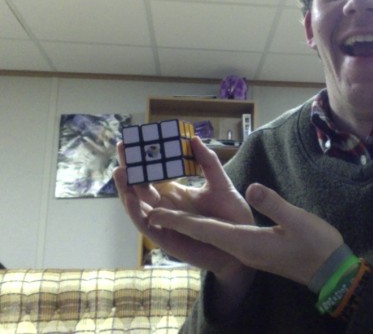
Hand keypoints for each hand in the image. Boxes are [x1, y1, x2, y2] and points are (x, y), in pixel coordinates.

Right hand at [113, 136, 253, 279]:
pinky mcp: (166, 238)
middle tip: (121, 147)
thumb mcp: (221, 185)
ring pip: (137, 206)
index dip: (141, 159)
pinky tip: (131, 197)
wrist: (242, 245)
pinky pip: (146, 225)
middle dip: (129, 168)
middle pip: (139, 187)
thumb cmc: (231, 217)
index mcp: (174, 192)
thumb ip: (208, 162)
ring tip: (119, 170)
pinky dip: (137, 212)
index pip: (152, 173)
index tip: (132, 138)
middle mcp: (164, 206)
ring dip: (126, 190)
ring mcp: (163, 222)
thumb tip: (193, 138)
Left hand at [147, 183, 344, 285]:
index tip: (153, 213)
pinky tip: (200, 219)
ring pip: (209, 235)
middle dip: (175, 220)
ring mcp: (246, 250)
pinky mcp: (253, 249)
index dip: (178, 221)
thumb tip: (251, 188)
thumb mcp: (296, 221)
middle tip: (149, 208)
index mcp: (246, 243)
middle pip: (200, 233)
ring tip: (165, 210)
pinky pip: (221, 237)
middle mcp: (240, 248)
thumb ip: (271, 204)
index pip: (205, 230)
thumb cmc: (315, 246)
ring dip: (186, 223)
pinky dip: (204, 227)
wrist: (329, 272)